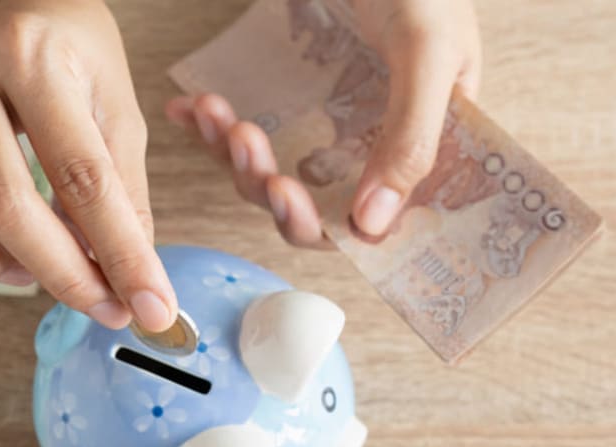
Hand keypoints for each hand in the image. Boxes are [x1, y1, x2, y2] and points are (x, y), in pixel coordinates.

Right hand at [0, 0, 177, 331]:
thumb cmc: (71, 52)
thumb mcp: (118, 107)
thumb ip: (124, 191)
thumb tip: (130, 276)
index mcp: (34, 59)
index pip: (83, 178)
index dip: (121, 255)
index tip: (149, 308)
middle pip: (3, 203)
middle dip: (62, 275)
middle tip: (102, 306)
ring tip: (22, 270)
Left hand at [165, 0, 481, 244]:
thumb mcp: (427, 49)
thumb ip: (410, 138)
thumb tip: (372, 228)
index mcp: (415, 145)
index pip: (367, 220)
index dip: (323, 225)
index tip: (285, 195)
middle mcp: (366, 144)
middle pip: (306, 204)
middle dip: (266, 183)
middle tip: (246, 143)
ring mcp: (322, 122)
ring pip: (267, 172)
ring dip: (232, 153)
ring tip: (215, 112)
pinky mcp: (285, 98)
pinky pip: (242, 133)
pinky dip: (210, 126)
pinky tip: (188, 109)